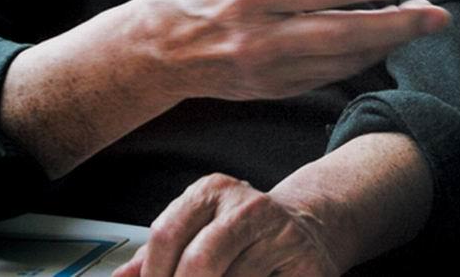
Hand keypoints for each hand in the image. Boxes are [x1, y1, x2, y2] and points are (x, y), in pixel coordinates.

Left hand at [111, 173, 340, 276]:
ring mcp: (279, 233)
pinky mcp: (306, 264)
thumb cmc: (242, 233)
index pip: (166, 234)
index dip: (153, 274)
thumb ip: (160, 252)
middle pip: (198, 261)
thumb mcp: (200, 228)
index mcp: (211, 191)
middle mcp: (245, 205)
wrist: (306, 227)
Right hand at [146, 0, 449, 100]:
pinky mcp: (273, 91)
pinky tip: (379, 44)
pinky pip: (327, 77)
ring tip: (420, 24)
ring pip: (343, 60)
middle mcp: (263, 36)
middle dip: (401, 24)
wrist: (153, 54)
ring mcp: (269, 70)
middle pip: (347, 31)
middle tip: (441, 15)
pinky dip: (359, 61)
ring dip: (388, 44)